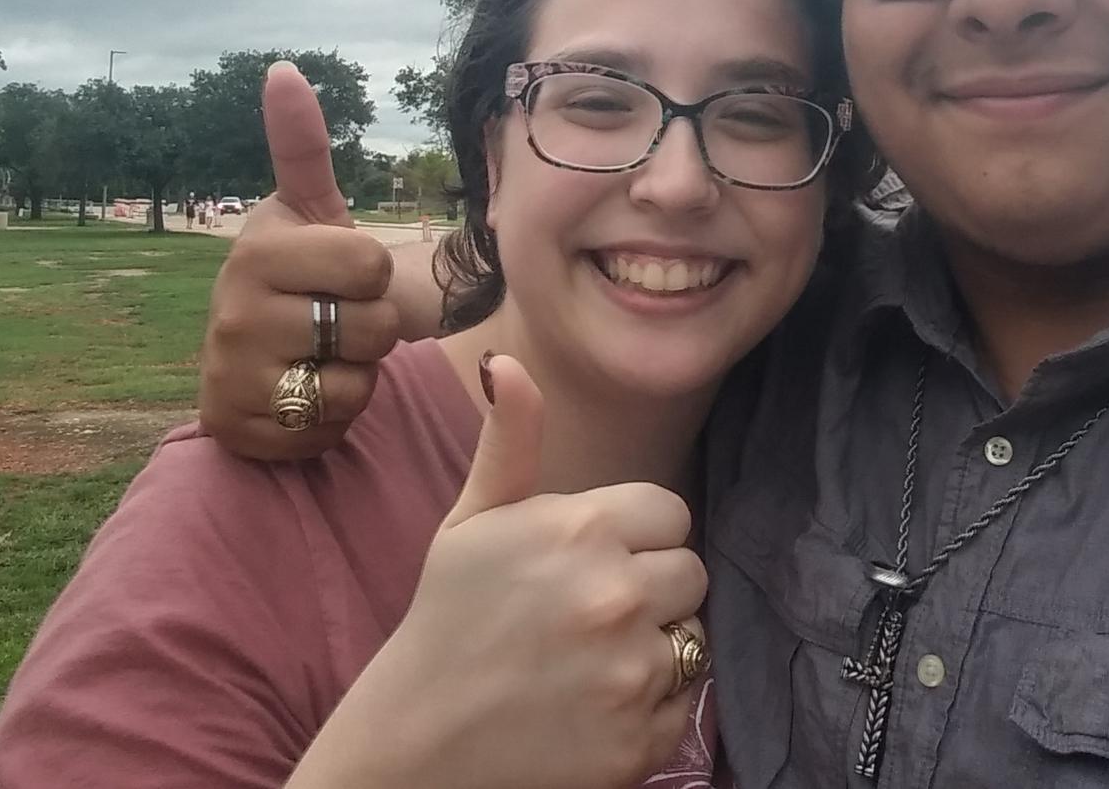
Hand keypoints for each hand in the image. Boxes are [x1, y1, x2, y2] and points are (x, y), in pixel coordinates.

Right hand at [198, 62, 436, 458]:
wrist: (262, 357)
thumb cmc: (302, 275)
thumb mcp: (310, 210)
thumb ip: (302, 146)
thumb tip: (282, 67)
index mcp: (256, 249)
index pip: (370, 263)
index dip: (374, 275)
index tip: (341, 275)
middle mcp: (231, 312)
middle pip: (371, 325)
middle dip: (372, 329)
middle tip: (335, 322)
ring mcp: (230, 375)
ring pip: (355, 380)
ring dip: (357, 374)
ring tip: (322, 357)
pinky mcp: (237, 427)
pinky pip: (331, 423)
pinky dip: (335, 416)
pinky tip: (307, 395)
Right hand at [289, 356, 708, 788]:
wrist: (416, 746)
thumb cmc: (446, 622)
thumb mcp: (471, 521)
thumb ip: (510, 440)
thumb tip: (507, 362)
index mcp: (583, 529)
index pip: (670, 514)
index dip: (635, 538)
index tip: (591, 563)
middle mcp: (617, 594)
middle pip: (690, 573)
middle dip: (652, 590)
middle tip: (590, 615)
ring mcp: (632, 670)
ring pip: (692, 638)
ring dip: (654, 648)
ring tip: (590, 662)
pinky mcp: (640, 739)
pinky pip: (683, 705)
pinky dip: (647, 710)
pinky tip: (593, 707)